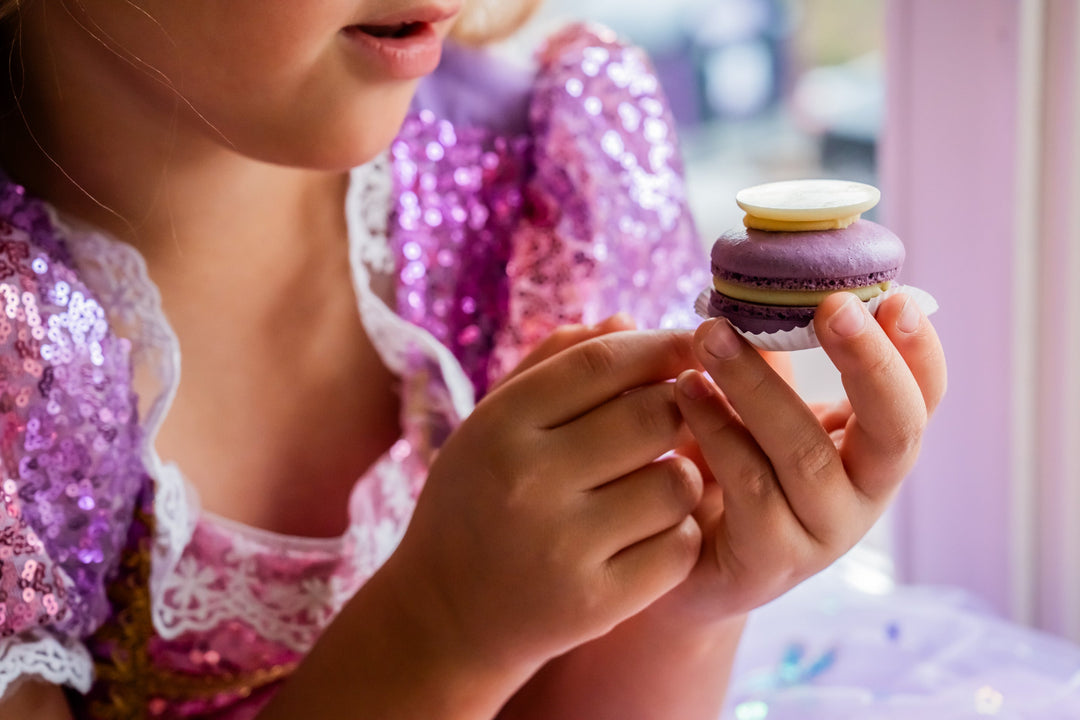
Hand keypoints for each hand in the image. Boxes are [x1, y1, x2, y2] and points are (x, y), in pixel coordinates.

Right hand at [383, 322, 703, 679]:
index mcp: (499, 426)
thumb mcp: (490, 425)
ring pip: (678, 482)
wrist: (443, 616)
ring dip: (681, 475)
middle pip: (653, 415)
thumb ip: (553, 367)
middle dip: (680, 408)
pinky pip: (679, 546)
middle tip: (675, 417)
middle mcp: (528, 481)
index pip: (602, 362)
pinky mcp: (596, 602)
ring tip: (654, 481)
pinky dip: (677, 533)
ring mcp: (563, 546)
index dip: (658, 345)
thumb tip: (630, 322)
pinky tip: (649, 532)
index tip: (687, 345)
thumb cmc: (475, 503)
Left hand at [667, 291, 945, 621]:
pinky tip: (685, 392)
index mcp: (871, 446)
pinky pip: (751, 488)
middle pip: (896, 429)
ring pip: (807, 455)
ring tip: (710, 336)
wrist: (676, 557)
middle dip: (869, 362)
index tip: (894, 297)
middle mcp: (864, 493)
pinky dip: (717, 431)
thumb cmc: (723, 466)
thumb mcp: (755, 407)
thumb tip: (749, 291)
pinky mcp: (771, 559)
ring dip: (758, 386)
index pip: (921, 398)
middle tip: (833, 305)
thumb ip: (769, 356)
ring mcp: (822, 532)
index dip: (918, 351)